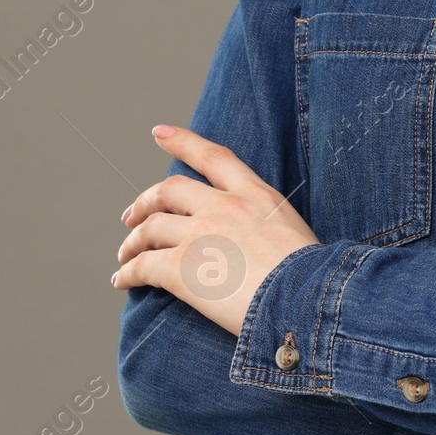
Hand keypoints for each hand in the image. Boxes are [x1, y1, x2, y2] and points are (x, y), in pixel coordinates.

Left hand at [112, 125, 319, 335]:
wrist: (307, 301)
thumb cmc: (313, 278)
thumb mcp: (294, 233)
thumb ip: (268, 225)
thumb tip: (260, 243)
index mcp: (255, 195)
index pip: (213, 157)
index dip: (182, 141)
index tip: (159, 133)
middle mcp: (224, 206)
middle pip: (169, 190)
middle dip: (144, 201)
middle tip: (131, 217)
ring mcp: (200, 234)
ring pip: (150, 228)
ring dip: (132, 241)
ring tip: (126, 255)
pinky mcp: (182, 267)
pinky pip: (143, 266)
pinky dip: (128, 272)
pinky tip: (122, 281)